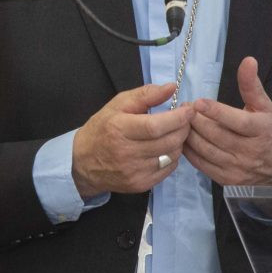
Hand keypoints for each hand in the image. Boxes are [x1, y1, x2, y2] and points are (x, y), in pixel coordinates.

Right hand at [72, 82, 193, 197]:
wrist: (83, 162)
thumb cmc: (102, 128)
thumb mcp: (118, 104)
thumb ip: (145, 94)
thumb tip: (172, 87)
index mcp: (120, 129)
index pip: (155, 126)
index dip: (177, 118)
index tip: (189, 109)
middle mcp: (126, 153)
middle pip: (168, 142)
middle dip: (184, 128)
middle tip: (186, 119)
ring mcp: (134, 172)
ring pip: (171, 156)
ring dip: (179, 142)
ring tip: (174, 132)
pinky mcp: (140, 185)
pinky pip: (168, 170)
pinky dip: (172, 157)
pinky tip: (165, 148)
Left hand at [183, 56, 271, 186]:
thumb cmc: (268, 131)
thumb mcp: (265, 106)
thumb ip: (252, 85)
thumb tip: (248, 60)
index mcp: (260, 130)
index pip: (236, 121)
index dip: (216, 112)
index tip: (198, 102)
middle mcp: (249, 151)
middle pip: (216, 135)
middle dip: (196, 120)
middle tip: (184, 107)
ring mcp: (237, 167)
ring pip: (206, 150)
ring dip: (190, 134)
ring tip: (182, 120)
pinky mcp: (226, 179)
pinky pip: (202, 164)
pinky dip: (189, 151)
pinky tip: (184, 138)